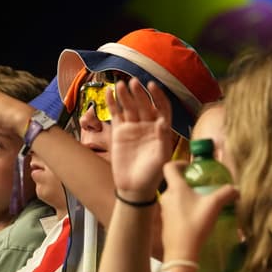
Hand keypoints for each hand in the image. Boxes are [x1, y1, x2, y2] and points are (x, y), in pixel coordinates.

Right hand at [109, 79, 178, 199]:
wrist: (134, 187)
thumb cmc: (152, 175)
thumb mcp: (161, 158)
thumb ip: (163, 139)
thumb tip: (163, 122)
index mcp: (161, 130)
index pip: (161, 107)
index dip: (158, 96)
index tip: (152, 86)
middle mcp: (148, 126)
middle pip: (144, 104)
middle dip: (139, 93)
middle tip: (133, 83)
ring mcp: (133, 128)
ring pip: (129, 107)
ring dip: (125, 95)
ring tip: (120, 85)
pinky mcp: (119, 132)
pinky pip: (116, 115)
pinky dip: (112, 104)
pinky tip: (109, 93)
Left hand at [159, 161, 238, 259]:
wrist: (181, 252)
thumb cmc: (195, 225)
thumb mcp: (214, 206)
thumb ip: (226, 193)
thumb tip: (237, 189)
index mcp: (175, 188)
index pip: (169, 166)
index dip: (179, 163)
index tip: (190, 167)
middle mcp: (166, 197)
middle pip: (173, 182)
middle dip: (187, 182)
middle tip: (200, 186)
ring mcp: (164, 211)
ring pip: (174, 197)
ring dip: (185, 196)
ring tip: (201, 202)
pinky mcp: (165, 223)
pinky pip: (174, 210)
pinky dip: (183, 209)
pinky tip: (196, 217)